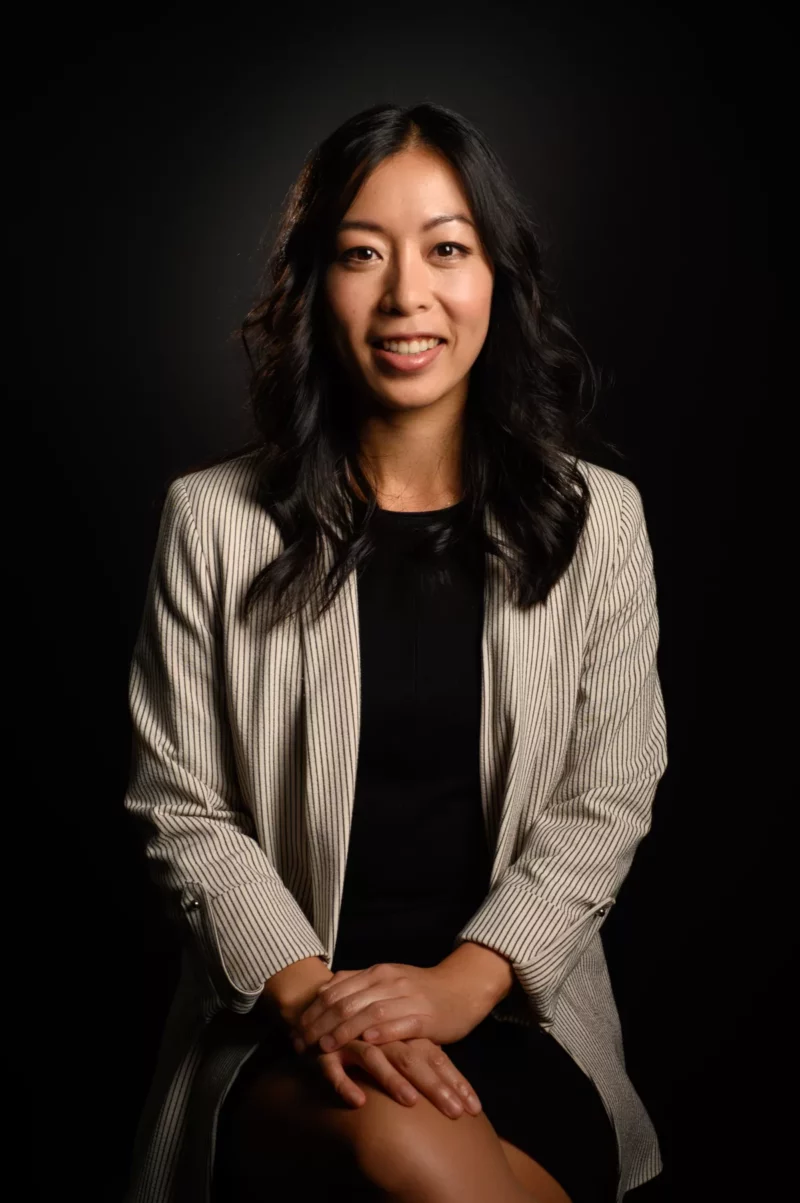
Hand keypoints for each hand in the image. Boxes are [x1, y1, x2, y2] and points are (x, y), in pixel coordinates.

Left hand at [292, 962, 487, 1052]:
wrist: (462, 988)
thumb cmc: (420, 989)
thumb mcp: (387, 979)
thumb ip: (358, 983)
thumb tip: (324, 988)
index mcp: (377, 972)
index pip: (336, 990)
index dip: (313, 1011)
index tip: (295, 1029)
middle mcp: (390, 982)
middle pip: (347, 1002)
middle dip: (320, 1024)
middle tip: (301, 1043)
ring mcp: (408, 998)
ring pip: (369, 1012)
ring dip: (344, 1031)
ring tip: (324, 1046)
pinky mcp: (426, 1017)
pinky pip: (401, 1024)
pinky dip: (382, 1032)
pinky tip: (366, 1042)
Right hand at [310, 1035, 482, 1118]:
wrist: (322, 1005)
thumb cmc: (367, 1033)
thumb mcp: (400, 1043)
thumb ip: (421, 1059)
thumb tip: (457, 1091)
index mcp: (403, 1032)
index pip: (434, 1056)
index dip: (454, 1081)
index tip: (475, 1109)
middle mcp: (381, 1036)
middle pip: (411, 1058)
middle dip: (435, 1086)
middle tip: (455, 1113)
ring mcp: (353, 1040)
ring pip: (375, 1059)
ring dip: (393, 1081)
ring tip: (411, 1102)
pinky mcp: (326, 1050)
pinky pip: (334, 1069)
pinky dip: (345, 1083)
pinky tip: (359, 1102)